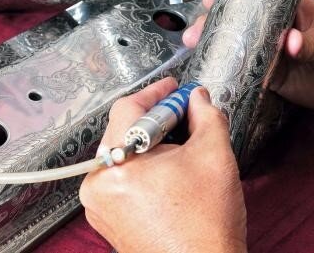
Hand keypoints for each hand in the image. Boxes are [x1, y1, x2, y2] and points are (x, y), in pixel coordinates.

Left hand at [79, 78, 246, 252]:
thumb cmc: (205, 225)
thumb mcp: (214, 155)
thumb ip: (207, 115)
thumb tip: (198, 99)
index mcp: (117, 164)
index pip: (129, 107)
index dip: (159, 92)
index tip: (176, 88)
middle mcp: (99, 184)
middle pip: (125, 131)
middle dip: (159, 119)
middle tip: (187, 116)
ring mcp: (101, 205)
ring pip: (127, 155)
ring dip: (155, 143)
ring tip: (185, 148)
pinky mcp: (110, 218)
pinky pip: (126, 178)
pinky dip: (148, 167)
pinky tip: (175, 172)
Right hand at [183, 0, 313, 111]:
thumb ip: (313, 44)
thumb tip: (289, 43)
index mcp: (291, 8)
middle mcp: (276, 26)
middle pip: (238, 17)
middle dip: (214, 19)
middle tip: (196, 29)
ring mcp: (270, 50)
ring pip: (236, 42)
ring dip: (215, 43)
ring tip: (195, 46)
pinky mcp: (270, 74)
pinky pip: (244, 70)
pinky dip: (227, 69)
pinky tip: (210, 69)